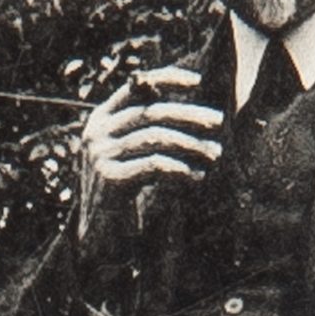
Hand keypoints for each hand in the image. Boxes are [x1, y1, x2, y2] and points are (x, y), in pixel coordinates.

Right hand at [77, 68, 223, 252]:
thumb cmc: (121, 192)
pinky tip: (196, 176)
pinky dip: (179, 168)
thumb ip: (143, 128)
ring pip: (156, 137)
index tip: (198, 82)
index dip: (167, 79)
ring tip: (214, 154)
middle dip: (189, 114)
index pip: (135, 87)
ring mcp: (100, 154)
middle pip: (151, 111)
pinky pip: (153, 165)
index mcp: (100, 119)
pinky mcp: (109, 178)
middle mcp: (96, 132)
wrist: (97, 236)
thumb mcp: (128, 153)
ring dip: (191, 144)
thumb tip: (178, 105)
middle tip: (218, 121)